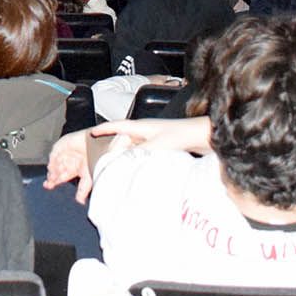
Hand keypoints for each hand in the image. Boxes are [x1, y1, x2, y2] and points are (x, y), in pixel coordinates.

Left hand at [44, 130, 95, 202]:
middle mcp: (68, 161)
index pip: (60, 177)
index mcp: (74, 169)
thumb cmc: (97, 160)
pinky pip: (54, 153)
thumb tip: (80, 201)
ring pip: (54, 163)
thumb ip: (83, 191)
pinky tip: (53, 166)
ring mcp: (65, 152)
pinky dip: (53, 160)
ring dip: (52, 170)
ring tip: (53, 177)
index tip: (49, 186)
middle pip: (55, 170)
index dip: (53, 182)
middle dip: (52, 177)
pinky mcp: (63, 144)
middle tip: (49, 183)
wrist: (100, 147)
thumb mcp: (89, 179)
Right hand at [88, 116, 211, 156]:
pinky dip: (137, 161)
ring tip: (118, 167)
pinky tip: (137, 169)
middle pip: (123, 140)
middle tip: (103, 160)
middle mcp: (147, 131)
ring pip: (133, 148)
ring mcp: (155, 139)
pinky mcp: (163, 147)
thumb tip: (126, 163)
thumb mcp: (159, 145)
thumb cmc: (184, 134)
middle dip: (112, 148)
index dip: (103, 130)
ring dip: (126, 157)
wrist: (205, 136)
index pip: (118, 126)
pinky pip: (143, 154)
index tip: (91, 133)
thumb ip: (141, 154)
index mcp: (142, 127)